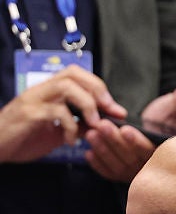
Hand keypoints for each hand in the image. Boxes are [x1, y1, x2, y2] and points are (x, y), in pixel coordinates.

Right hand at [0, 65, 125, 162]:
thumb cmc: (23, 138)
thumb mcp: (57, 132)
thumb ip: (77, 124)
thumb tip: (101, 123)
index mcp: (48, 91)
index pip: (77, 74)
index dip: (99, 87)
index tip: (114, 107)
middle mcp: (40, 91)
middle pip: (73, 73)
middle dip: (97, 90)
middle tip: (109, 110)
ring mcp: (33, 100)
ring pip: (65, 86)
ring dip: (87, 103)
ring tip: (93, 123)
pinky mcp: (27, 115)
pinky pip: (55, 111)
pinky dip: (70, 125)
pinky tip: (71, 139)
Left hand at [85, 83, 175, 181]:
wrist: (152, 132)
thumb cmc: (162, 120)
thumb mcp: (170, 109)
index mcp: (164, 152)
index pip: (150, 150)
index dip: (137, 141)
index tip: (126, 129)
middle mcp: (151, 167)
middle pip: (130, 157)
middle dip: (115, 141)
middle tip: (102, 125)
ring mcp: (136, 173)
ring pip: (118, 165)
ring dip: (104, 149)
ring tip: (91, 133)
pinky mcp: (122, 175)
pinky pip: (109, 173)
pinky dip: (98, 164)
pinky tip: (88, 152)